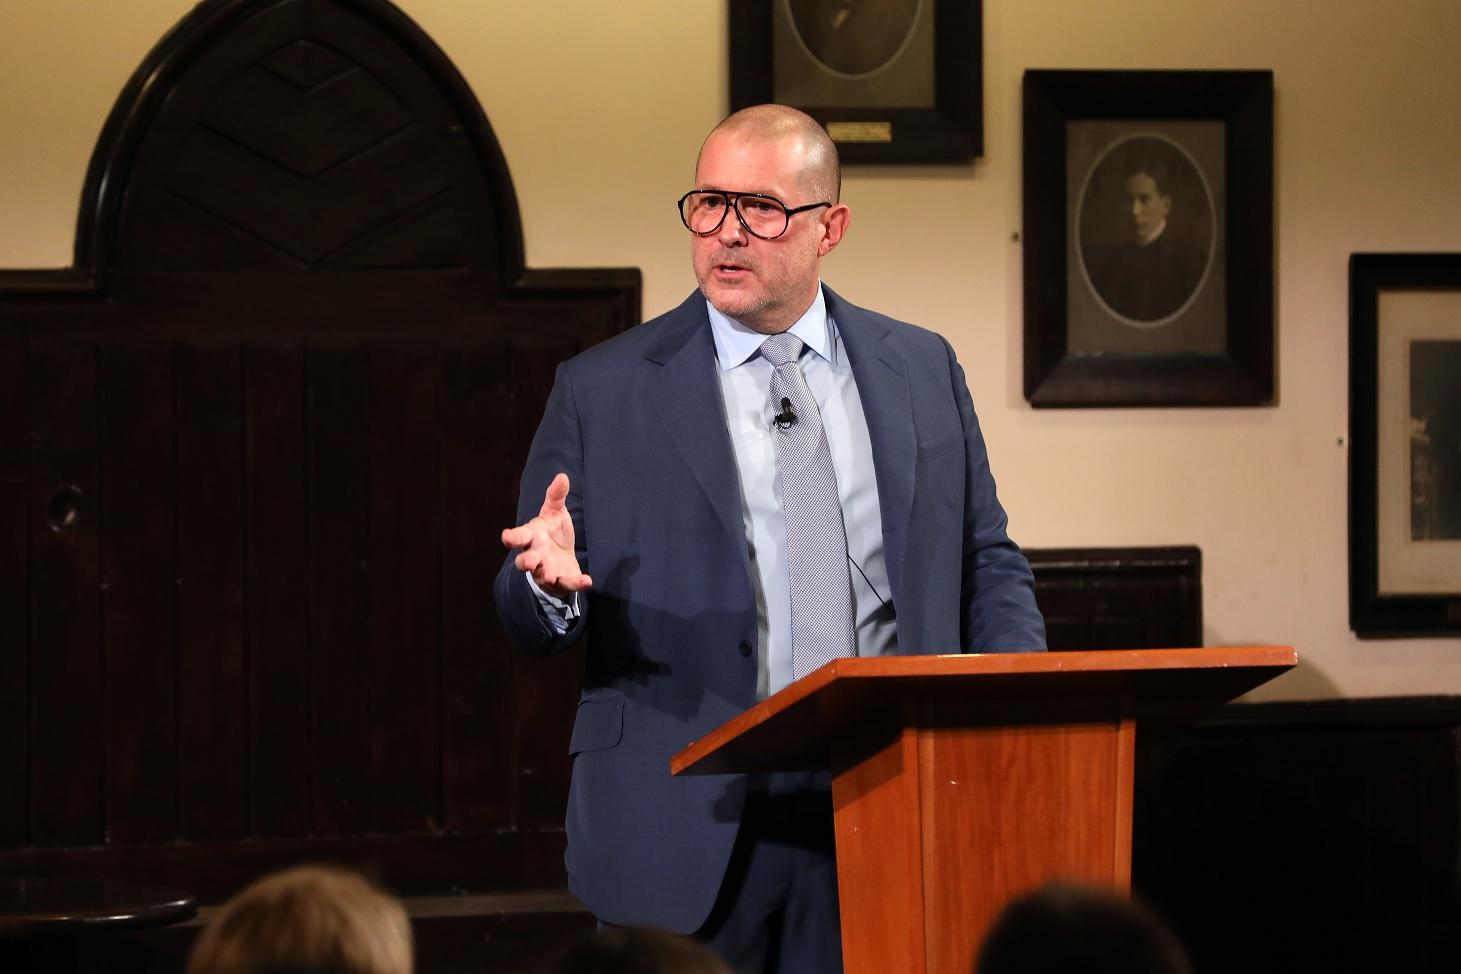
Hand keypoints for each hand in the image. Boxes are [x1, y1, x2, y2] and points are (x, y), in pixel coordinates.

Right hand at [501, 472, 591, 598]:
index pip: (520, 536)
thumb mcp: (555, 512)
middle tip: (530, 562)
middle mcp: (536, 555)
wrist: (563, 556)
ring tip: (551, 575)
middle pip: (525, 561)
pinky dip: (577, 583)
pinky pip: (568, 584)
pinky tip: (587, 580)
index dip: (512, 537)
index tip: (506, 536)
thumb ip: (556, 496)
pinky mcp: (562, 581)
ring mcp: (547, 570)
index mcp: (532, 537)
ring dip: (546, 575)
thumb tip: (562, 476)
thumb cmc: (553, 532)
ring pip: (542, 575)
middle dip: (526, 561)